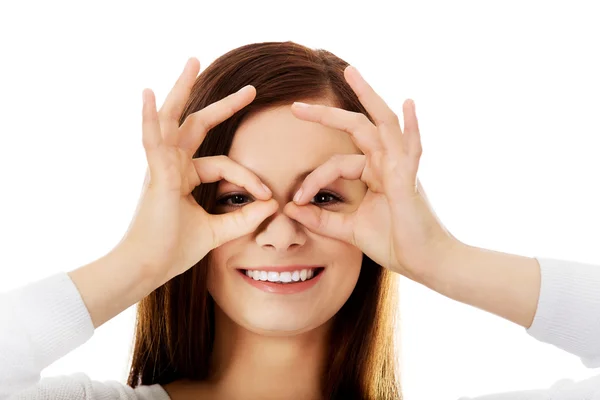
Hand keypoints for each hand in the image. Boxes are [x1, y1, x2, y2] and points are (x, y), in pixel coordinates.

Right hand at [115, 58, 277, 282]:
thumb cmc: (174, 250)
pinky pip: (151, 140)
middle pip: (197, 125)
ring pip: (173, 119)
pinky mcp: (155, 174)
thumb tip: (273, 204)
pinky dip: (150, 117)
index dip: (249, 179)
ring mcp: (161, 166)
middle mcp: (172, 164)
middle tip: (250, 89)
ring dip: (182, 89)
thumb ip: (244, 218)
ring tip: (193, 61)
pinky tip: (150, 93)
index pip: (224, 165)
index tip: (269, 197)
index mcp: (185, 175)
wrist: (147, 268)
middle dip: (223, 106)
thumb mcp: (218, 231)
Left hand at [284, 66, 457, 281]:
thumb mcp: (349, 230)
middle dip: (326, 115)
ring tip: (350, 73)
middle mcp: (387, 163)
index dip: (312, 180)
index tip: (295, 201)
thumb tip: (290, 208)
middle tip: (295, 106)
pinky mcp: (410, 180)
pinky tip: (408, 104)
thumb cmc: (394, 243)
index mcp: (374, 173)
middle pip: (356, 128)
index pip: (335, 164)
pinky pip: (411, 148)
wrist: (426, 263)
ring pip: (382, 124)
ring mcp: (401, 167)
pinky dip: (411, 126)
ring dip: (367, 96)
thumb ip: (321, 219)